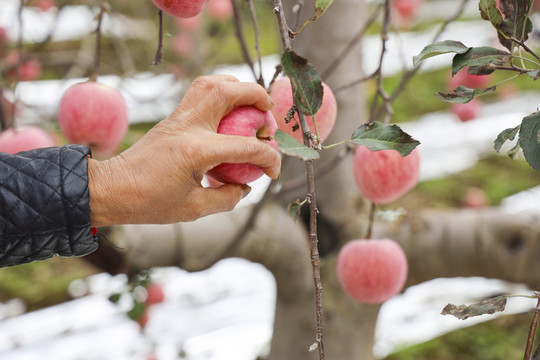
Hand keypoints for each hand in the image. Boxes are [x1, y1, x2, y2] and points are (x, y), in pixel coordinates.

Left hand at [88, 74, 280, 225]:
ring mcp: (178, 118)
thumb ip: (227, 197)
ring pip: (211, 82)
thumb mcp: (193, 209)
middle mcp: (189, 126)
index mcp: (197, 151)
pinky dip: (220, 92)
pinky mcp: (172, 118)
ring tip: (252, 105)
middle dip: (258, 98)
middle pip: (229, 92)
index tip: (274, 171)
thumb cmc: (149, 204)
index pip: (246, 146)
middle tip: (270, 119)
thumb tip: (245, 185)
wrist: (110, 189)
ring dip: (238, 87)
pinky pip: (198, 92)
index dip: (269, 159)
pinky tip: (228, 110)